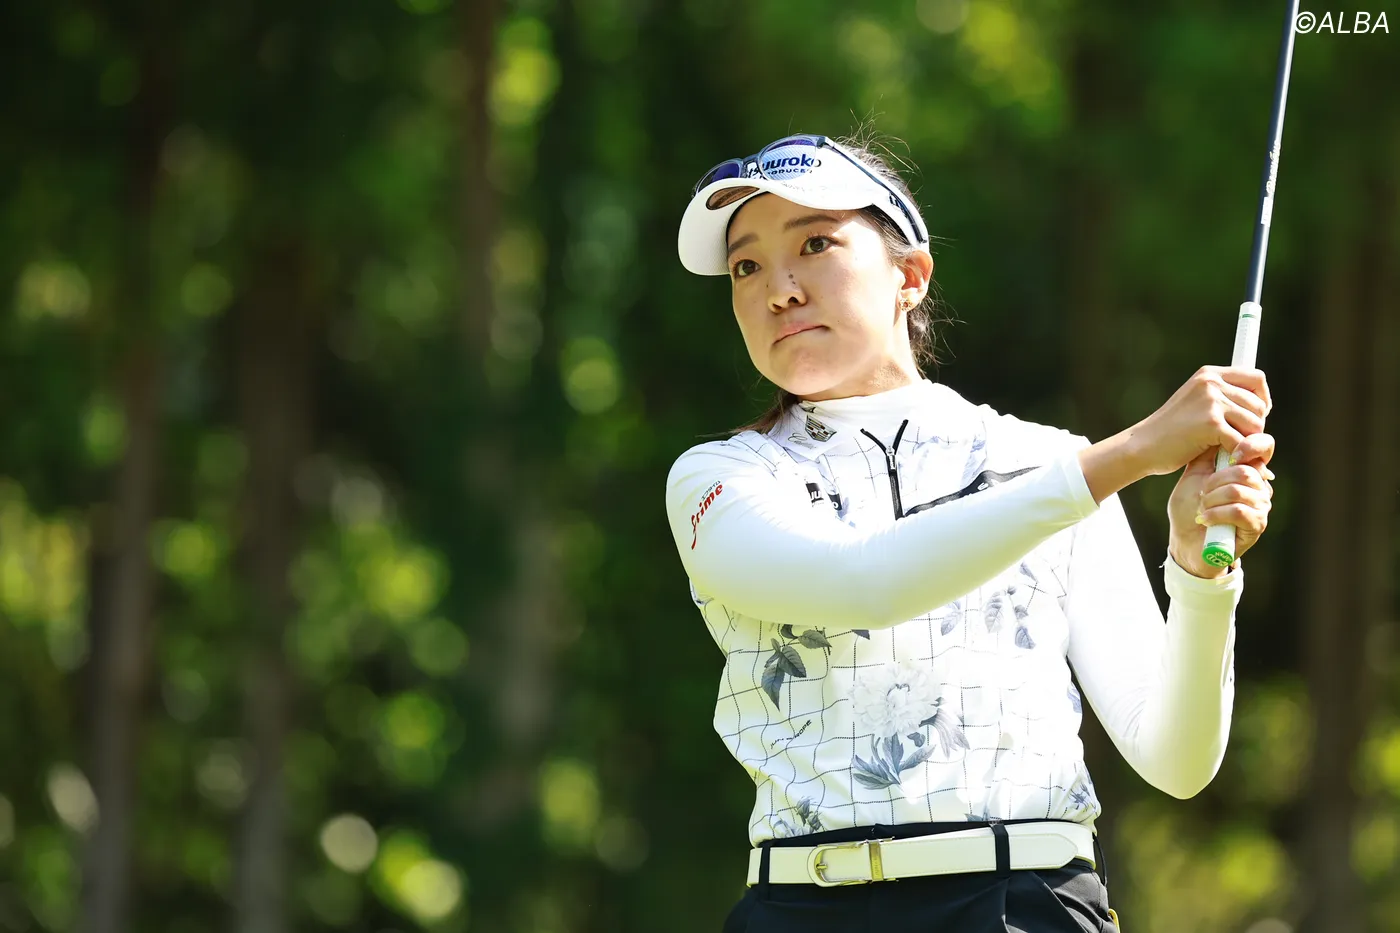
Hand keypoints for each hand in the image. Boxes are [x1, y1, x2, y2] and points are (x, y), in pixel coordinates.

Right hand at [1077, 366, 1272, 504]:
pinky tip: (1223, 459)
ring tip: (1227, 449)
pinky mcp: (1211, 424)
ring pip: (1255, 424)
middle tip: (1237, 440)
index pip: (1256, 378)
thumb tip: (1262, 405)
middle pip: (1260, 405)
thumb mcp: (1195, 403)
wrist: (1142, 446)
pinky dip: (1236, 455)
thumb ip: (1222, 397)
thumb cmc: (1170, 431)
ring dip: (1246, 441)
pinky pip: (1241, 441)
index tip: (1255, 416)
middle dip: (1253, 426)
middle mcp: (1211, 383)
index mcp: (1208, 375)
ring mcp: (1211, 402)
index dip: (1263, 399)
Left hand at [1167, 432, 1275, 576]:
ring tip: (1201, 507)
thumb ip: (1209, 451)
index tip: (1228, 453)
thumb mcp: (1195, 473)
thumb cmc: (1189, 506)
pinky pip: (1240, 511)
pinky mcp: (1257, 526)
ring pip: (1240, 490)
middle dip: (1215, 481)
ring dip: (1212, 499)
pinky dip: (1216, 514)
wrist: (1184, 540)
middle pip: (1245, 470)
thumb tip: (1219, 423)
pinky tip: (1204, 519)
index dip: (1249, 444)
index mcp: (1247, 469)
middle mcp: (1260, 485)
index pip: (1263, 446)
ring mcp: (1261, 506)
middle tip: (1201, 493)